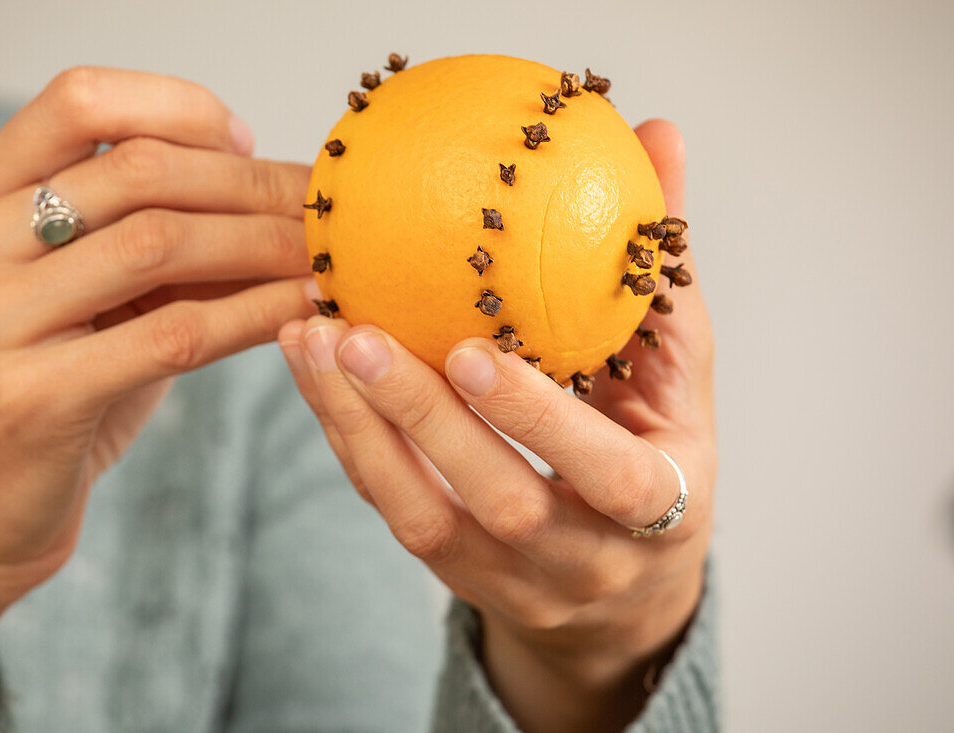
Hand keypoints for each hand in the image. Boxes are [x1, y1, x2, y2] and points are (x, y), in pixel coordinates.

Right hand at [0, 67, 315, 700]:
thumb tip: (269, 190)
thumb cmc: (45, 389)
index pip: (79, 101)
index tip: (247, 142)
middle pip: (136, 172)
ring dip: (263, 246)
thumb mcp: (81, 297)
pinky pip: (173, 335)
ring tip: (323, 256)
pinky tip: (302, 311)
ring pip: (159, 245)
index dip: (178, 108)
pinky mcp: (29, 398)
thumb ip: (145, 238)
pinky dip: (253, 315)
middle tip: (320, 209)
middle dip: (249, 185)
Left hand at [279, 120, 713, 732]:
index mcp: (663, 507)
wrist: (622, 591)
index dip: (539, 419)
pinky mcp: (455, 573)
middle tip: (352, 335)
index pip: (609, 475)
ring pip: (425, 518)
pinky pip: (394, 510)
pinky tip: (314, 371)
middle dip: (421, 419)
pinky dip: (350, 439)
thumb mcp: (678, 374)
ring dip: (359, 427)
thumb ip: (662, 267)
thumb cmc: (658, 455)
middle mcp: (585, 560)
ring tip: (308, 341)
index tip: (469, 351)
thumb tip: (659, 132)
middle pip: (498, 502)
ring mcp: (512, 578)